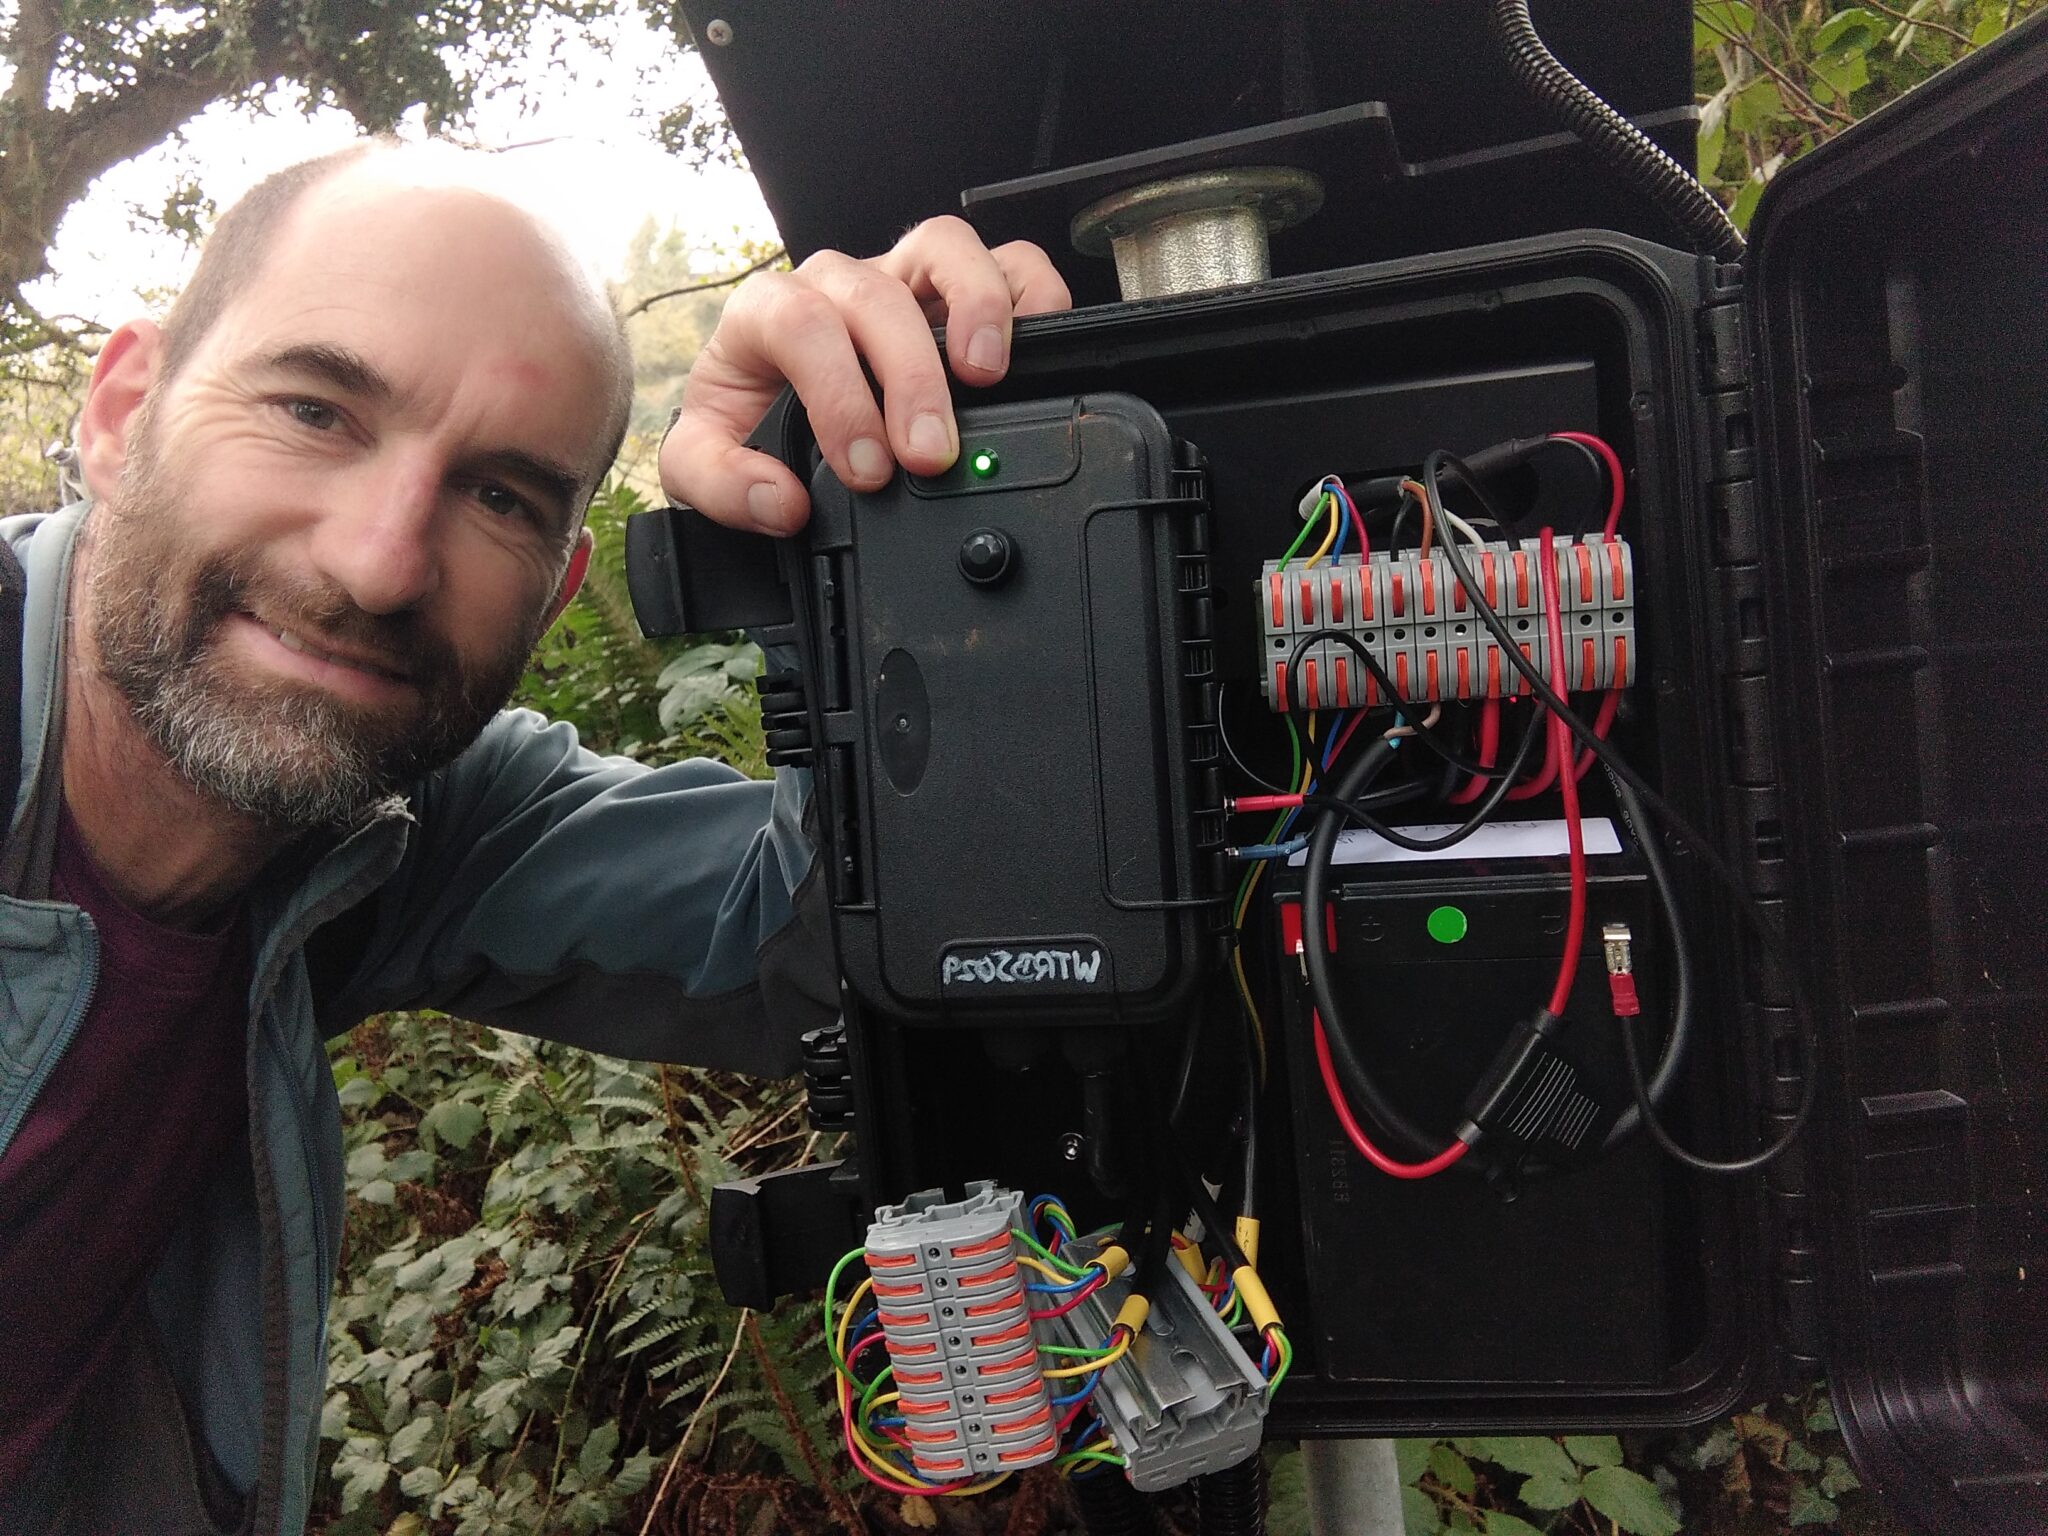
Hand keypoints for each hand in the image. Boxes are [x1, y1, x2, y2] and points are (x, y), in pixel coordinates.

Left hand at [659, 216, 1071, 532]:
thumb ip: (723, 486)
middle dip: (909, 378)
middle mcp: (837, 284)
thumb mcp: (700, 466)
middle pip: (878, 296)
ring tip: (986, 379)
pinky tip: (1026, 355)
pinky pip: (1008, 262)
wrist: (770, 408)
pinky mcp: (959, 289)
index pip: (801, 323)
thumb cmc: (745, 423)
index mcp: (767, 313)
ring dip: (975, 308)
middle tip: (927, 452)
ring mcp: (901, 277)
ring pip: (945, 248)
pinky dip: (1030, 297)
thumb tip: (781, 500)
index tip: (865, 467)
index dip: (838, 393)